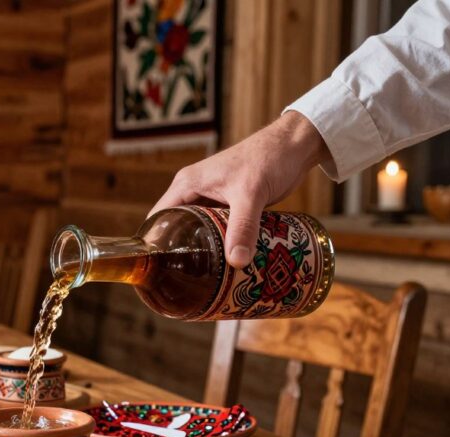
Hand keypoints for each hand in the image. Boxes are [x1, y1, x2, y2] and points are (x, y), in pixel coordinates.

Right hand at [149, 111, 329, 267]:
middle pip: (176, 226)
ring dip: (201, 247)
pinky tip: (224, 260)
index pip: (158, 217)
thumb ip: (243, 228)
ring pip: (198, 228)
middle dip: (178, 250)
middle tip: (182, 278)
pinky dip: (219, 242)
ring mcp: (211, 197)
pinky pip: (217, 227)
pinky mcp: (229, 204)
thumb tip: (237, 262)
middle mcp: (194, 191)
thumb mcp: (251, 195)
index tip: (158, 268)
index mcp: (187, 184)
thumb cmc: (267, 158)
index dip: (154, 241)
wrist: (295, 145)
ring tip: (200, 275)